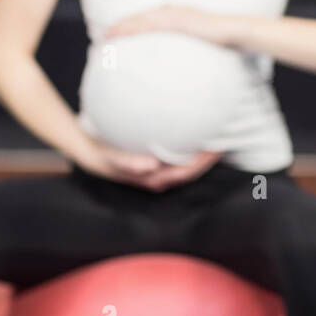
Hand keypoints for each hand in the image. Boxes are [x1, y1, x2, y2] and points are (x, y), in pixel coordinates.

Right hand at [74, 137, 222, 191]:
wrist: (92, 155)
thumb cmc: (103, 156)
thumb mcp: (112, 159)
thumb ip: (129, 163)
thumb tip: (151, 166)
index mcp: (155, 179)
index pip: (187, 172)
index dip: (204, 162)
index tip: (217, 147)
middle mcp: (161, 178)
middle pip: (191, 170)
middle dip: (208, 158)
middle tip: (224, 139)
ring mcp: (160, 172)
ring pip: (187, 165)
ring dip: (201, 154)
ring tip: (217, 136)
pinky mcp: (158, 164)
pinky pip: (179, 158)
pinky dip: (190, 149)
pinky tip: (198, 137)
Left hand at [103, 4, 230, 44]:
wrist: (233, 31)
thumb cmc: (220, 38)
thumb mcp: (201, 40)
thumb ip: (189, 47)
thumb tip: (183, 62)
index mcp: (175, 13)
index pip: (148, 18)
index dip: (130, 24)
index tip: (117, 33)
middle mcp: (171, 10)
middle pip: (140, 17)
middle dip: (122, 25)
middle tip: (106, 36)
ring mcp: (173, 14)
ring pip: (141, 20)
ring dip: (123, 27)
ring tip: (108, 36)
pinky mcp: (177, 21)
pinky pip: (150, 25)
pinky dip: (135, 29)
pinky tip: (124, 36)